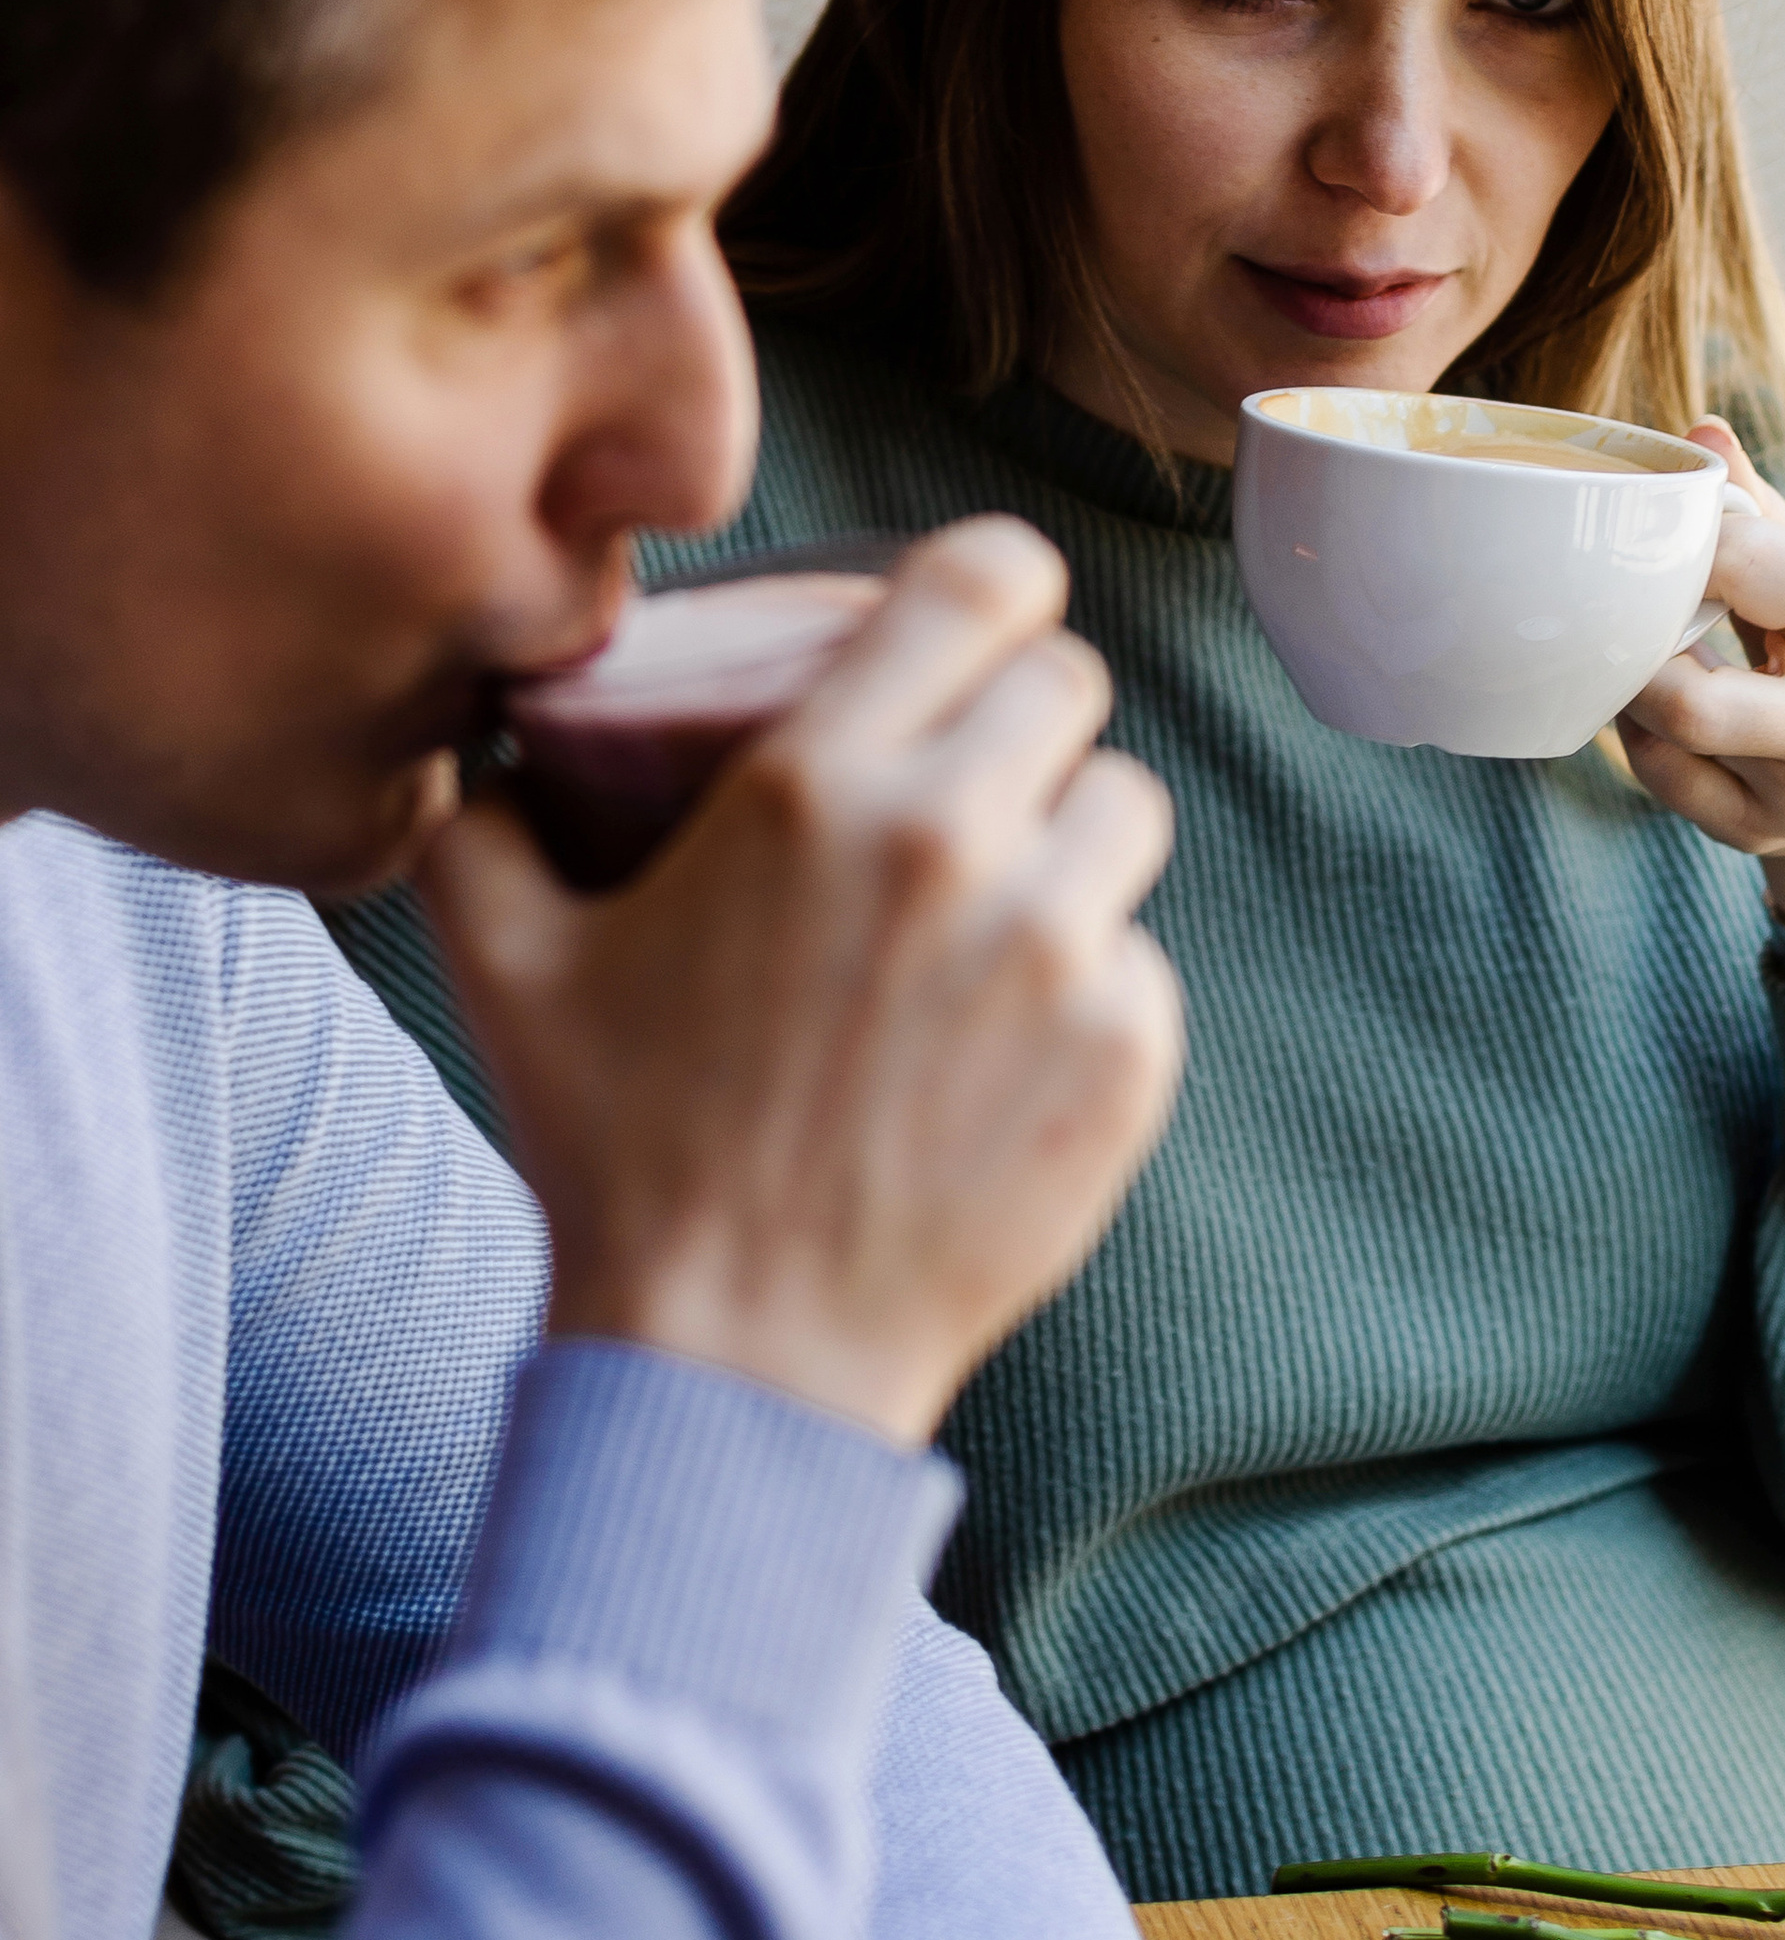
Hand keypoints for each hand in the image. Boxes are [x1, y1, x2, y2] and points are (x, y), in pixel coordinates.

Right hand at [418, 517, 1183, 1440]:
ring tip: (997, 911)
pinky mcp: (1127, 1052)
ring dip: (1071, 843)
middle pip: (1072, 686)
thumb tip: (496, 755)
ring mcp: (1060, 949)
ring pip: (1127, 815)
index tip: (975, 625)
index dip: (991, 591)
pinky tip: (1006, 1042)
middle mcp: (957, 842)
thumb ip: (487, 823)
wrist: (735, 1357)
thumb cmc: (617, 1155)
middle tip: (972, 783)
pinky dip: (1090, 987)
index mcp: (818, 784)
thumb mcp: (505, 962)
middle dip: (1024, 718)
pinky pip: (1142, 961)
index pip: (989, 582)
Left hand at [1617, 421, 1784, 935]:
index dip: (1693, 540)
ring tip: (1636, 645)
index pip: (1757, 571)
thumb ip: (1765, 514)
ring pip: (1666, 742)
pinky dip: (1638, 732)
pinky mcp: (1755, 834)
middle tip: (1627, 604)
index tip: (1670, 530)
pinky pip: (1661, 780)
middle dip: (1639, 646)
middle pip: (1693, 701)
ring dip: (1630, 685)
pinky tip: (1649, 699)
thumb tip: (1700, 433)